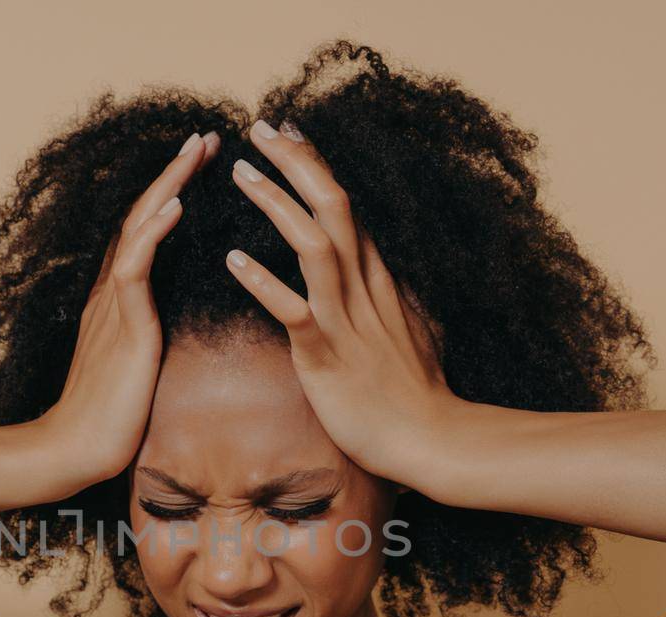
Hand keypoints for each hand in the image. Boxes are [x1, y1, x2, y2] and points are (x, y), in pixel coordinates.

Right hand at [36, 129, 220, 484]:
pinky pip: (135, 270)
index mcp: (122, 301)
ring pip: (139, 229)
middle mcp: (114, 293)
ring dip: (169, 186)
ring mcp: (115, 306)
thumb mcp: (139, 365)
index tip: (202, 164)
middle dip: (175, 174)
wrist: (77, 451)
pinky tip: (175, 207)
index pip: (148, 232)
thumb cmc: (111, 419)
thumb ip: (149, 334)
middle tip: (204, 136)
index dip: (173, 193)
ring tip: (196, 152)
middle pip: (143, 216)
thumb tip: (168, 322)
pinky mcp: (122, 328)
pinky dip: (154, 234)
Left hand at [223, 119, 469, 482]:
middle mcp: (364, 287)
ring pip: (313, 243)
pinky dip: (262, 282)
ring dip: (276, 204)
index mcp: (379, 278)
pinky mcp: (326, 355)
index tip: (289, 133)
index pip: (346, 206)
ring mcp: (346, 319)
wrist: (432, 439)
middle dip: (296, 162)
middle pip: (333, 206)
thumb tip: (381, 277)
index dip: (316, 166)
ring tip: (241, 173)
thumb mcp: (407, 330)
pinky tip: (232, 260)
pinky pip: (292, 310)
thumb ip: (387, 298)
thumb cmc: (415, 393)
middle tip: (258, 128)